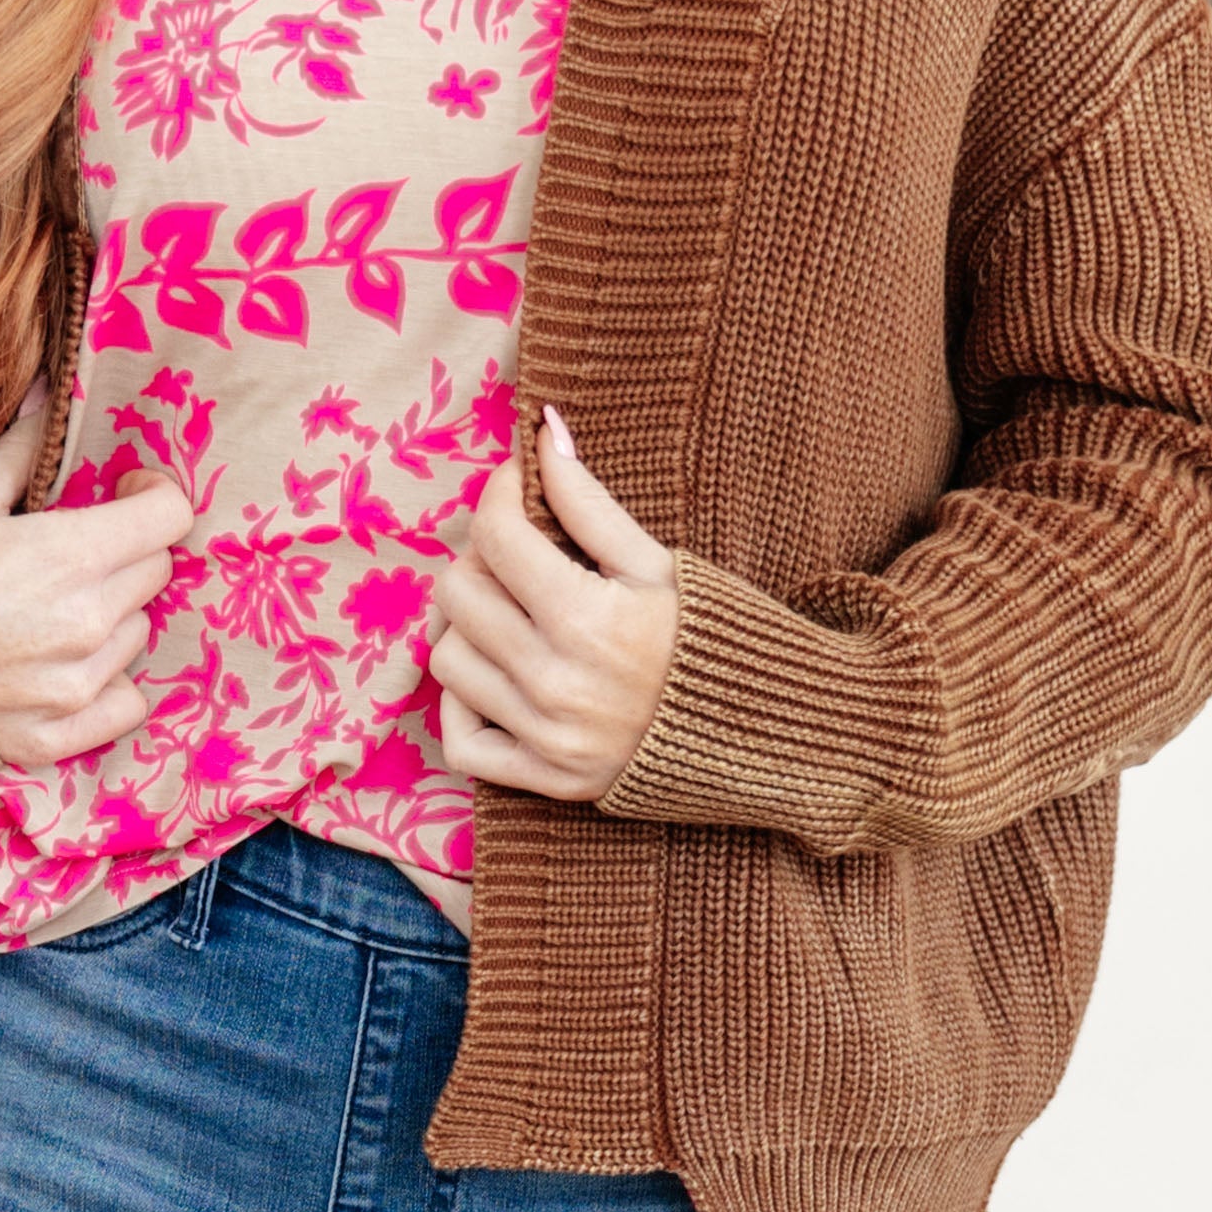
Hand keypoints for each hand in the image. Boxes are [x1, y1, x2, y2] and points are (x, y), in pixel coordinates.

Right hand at [0, 397, 190, 770]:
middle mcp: (85, 624)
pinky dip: (105, 683)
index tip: (126, 493)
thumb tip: (49, 393)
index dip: (152, 495)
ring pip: (137, 634)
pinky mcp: (56, 735)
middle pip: (153, 574)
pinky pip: (125, 703)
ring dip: (111, 616)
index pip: (167, 518)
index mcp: (68, 555)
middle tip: (77, 552)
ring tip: (51, 610)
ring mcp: (74, 686)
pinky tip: (64, 667)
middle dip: (125, 553)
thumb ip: (19, 450)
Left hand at [429, 406, 680, 802]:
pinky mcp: (544, 780)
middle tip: (516, 553)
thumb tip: (542, 431)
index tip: (517, 486)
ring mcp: (545, 738)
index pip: (497, 537)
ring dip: (468, 628)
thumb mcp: (660, 563)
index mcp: (588, 618)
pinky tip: (498, 681)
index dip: (498, 495)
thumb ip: (590, 503)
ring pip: (448, 662)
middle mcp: (555, 682)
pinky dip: (463, 709)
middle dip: (480, 558)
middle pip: (458, 594)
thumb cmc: (715, 638)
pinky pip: (460, 743)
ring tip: (510, 615)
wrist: (764, 734)